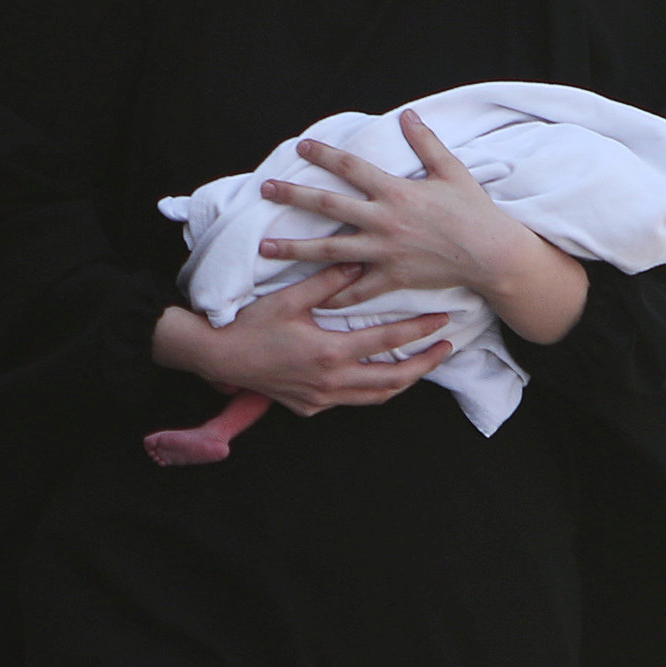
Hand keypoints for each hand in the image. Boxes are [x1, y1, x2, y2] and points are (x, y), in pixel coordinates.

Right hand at [150, 267, 453, 415]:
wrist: (218, 357)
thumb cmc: (252, 325)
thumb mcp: (290, 299)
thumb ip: (328, 281)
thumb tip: (359, 259)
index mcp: (330, 353)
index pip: (388, 343)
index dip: (419, 331)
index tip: (443, 321)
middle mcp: (331, 382)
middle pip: (393, 380)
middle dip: (424, 365)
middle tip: (446, 349)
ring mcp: (322, 399)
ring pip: (376, 397)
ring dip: (402, 382)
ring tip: (422, 364)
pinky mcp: (311, 407)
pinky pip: (353, 401)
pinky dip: (373, 390)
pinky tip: (381, 376)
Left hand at [254, 110, 587, 343]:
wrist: (491, 254)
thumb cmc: (474, 210)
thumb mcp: (451, 170)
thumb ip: (425, 143)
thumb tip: (407, 115)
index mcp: (396, 191)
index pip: (351, 167)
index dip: (324, 154)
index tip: (301, 146)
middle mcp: (385, 220)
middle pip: (329, 205)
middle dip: (294, 195)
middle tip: (265, 189)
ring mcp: (385, 252)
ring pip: (330, 250)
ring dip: (295, 248)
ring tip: (266, 246)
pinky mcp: (393, 278)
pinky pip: (356, 290)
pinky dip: (333, 295)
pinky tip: (310, 298)